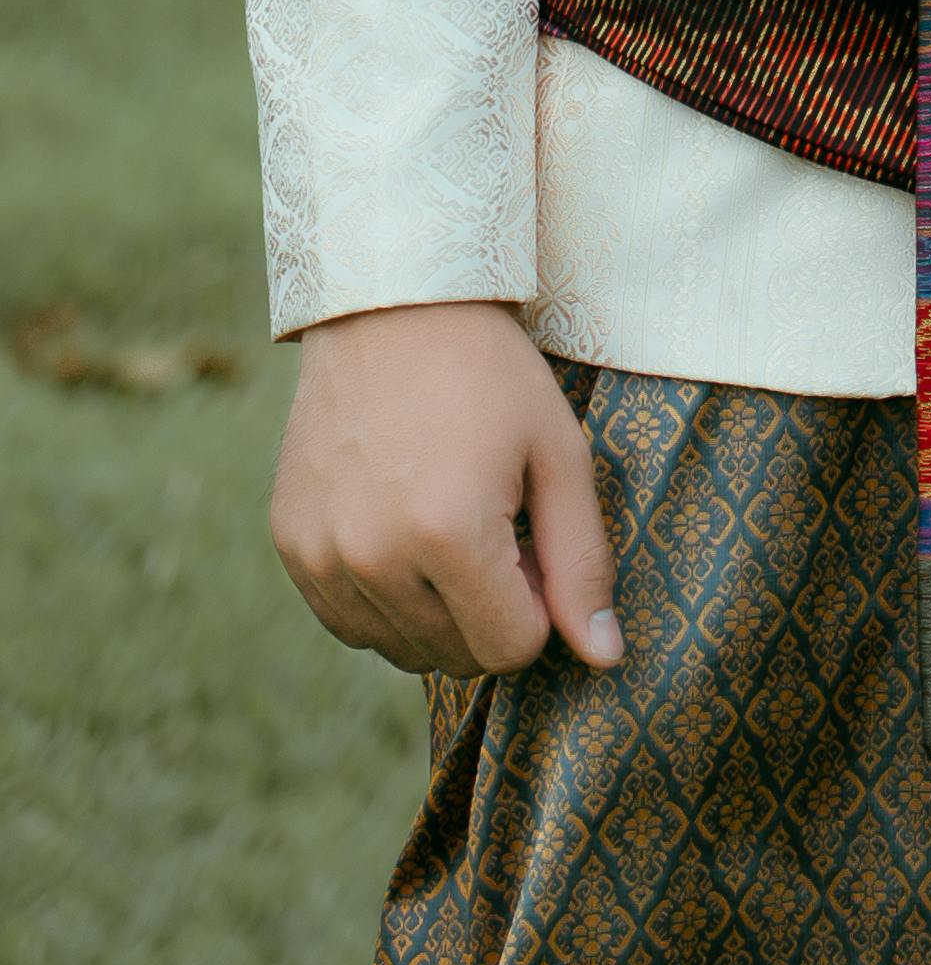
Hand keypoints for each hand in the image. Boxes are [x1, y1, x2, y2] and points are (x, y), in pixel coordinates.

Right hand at [270, 302, 622, 678]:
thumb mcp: (558, 453)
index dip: (538, 606)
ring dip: (436, 611)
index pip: (509, 650)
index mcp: (447, 534)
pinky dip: (384, 598)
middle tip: (496, 526)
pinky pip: (347, 621)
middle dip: (490, 611)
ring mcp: (321, 555)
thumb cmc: (489, 375)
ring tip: (448, 522)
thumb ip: (582, 562)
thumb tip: (606, 658)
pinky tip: (402, 528)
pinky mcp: (290, 545)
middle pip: (453, 657)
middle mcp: (373, 557)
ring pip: (398, 648)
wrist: (392, 306)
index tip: (534, 543)